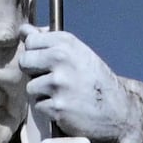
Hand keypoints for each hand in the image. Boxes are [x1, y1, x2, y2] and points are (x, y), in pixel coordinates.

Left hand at [12, 29, 141, 142]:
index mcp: (66, 43)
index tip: (46, 61)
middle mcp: (62, 59)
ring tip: (62, 95)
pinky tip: (66, 108)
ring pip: (31, 87)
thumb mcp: (77, 53)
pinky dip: (50, 110)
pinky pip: (39, 106)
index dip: (35, 53)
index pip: (31, 41)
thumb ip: (49, 41)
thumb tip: (24, 30)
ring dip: (42, 94)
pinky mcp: (57, 107)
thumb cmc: (94, 81)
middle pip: (25, 62)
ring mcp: (59, 84)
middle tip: (52, 80)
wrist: (117, 111)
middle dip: (33, 73)